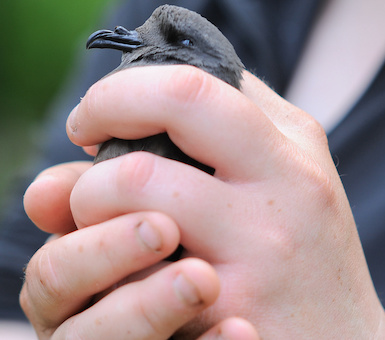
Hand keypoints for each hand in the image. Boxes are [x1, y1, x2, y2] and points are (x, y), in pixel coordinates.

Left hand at [60, 65, 384, 337]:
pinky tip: (122, 273)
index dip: (130, 87)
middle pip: (177, 97)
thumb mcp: (281, 186)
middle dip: (106, 106)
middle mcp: (289, 181)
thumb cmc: (302, 263)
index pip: (198, 77)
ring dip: (90, 194)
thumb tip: (104, 125)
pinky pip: (136, 264)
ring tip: (93, 214)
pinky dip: (112, 262)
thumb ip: (208, 141)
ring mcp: (264, 244)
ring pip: (137, 178)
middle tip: (82, 136)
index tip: (102, 112)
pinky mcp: (233, 307)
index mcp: (295, 143)